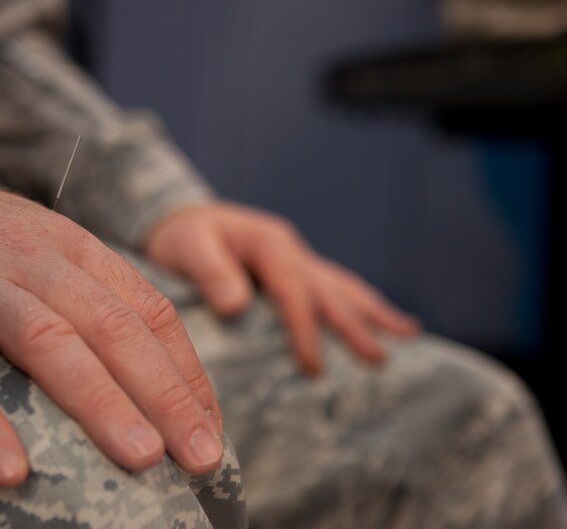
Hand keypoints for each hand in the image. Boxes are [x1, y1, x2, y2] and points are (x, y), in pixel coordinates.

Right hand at [0, 182, 222, 485]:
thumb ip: (84, 295)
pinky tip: (9, 470)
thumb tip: (145, 371)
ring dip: (99, 402)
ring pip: (46, 340)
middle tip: (203, 457)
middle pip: (111, 326)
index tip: (210, 426)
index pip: (146, 309)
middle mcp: (28, 256)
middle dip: (165, 394)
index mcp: (68, 246)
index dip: (186, 371)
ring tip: (142, 460)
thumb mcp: (35, 251)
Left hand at [145, 201, 419, 373]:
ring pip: (340, 285)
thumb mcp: (187, 247)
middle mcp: (288, 249)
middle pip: (329, 288)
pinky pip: (331, 286)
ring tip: (407, 334)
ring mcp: (295, 257)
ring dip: (371, 310)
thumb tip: (236, 305)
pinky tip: (384, 317)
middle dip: (354, 324)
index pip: (294, 290)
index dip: (304, 329)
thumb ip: (210, 272)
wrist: (177, 219)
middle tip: (378, 360)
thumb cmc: (180, 236)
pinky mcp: (292, 269)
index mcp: (268, 243)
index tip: (312, 366)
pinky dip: (358, 302)